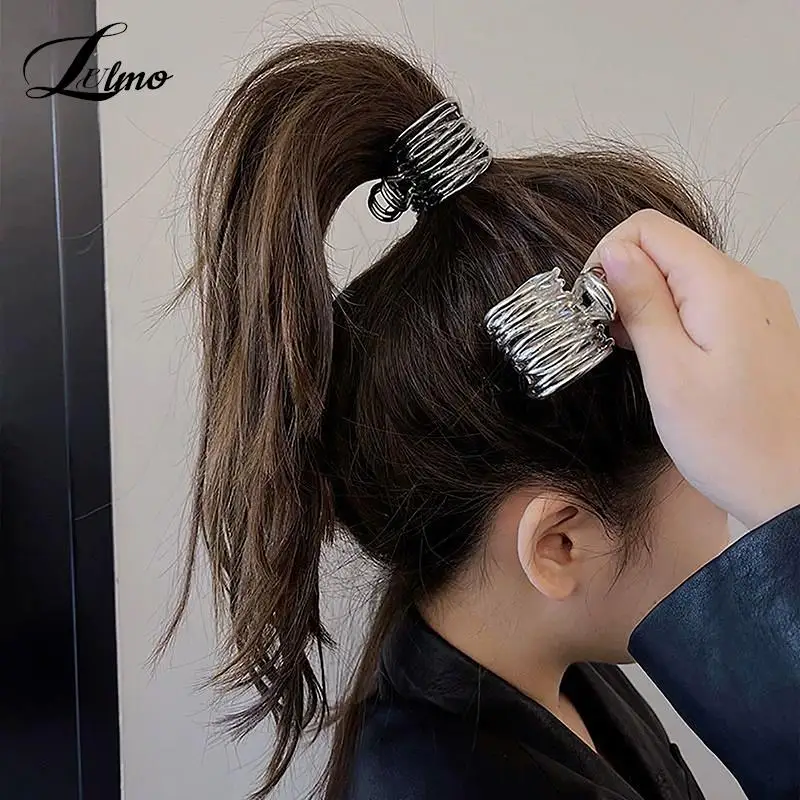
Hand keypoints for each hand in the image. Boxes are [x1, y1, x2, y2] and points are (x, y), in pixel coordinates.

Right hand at [587, 209, 799, 529]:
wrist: (793, 487)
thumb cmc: (729, 441)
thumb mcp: (670, 374)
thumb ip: (642, 305)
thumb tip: (615, 254)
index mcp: (721, 287)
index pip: (648, 228)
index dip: (608, 257)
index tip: (593, 305)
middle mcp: (746, 283)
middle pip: (667, 248)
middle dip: (624, 281)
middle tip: (606, 334)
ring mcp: (756, 305)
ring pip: (683, 275)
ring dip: (646, 301)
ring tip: (633, 351)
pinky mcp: (758, 328)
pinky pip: (704, 300)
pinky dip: (672, 317)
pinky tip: (662, 356)